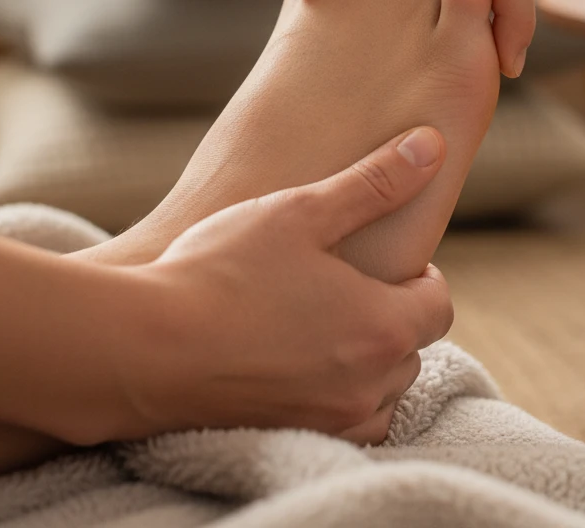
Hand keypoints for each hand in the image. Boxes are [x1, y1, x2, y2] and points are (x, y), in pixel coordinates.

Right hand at [114, 126, 452, 444]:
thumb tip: (431, 145)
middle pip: (412, 347)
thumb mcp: (302, 211)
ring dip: (367, 359)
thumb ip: (373, 182)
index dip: (420, 276)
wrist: (145, 348)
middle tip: (344, 284)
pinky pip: (345, 423)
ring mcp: (331, 420)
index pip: (438, 304)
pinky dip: (337, 395)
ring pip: (381, 390)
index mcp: (382, 326)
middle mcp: (369, 384)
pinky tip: (295, 360)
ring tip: (320, 321)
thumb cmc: (223, 271)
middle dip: (391, 314)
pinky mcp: (294, 438)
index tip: (383, 261)